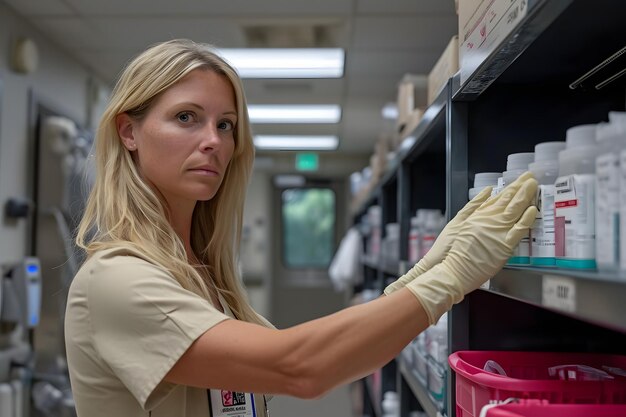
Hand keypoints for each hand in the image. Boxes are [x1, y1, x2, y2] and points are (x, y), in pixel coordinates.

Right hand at [405, 172, 537, 323]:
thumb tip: (485, 194)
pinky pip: (518, 229)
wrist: (446, 270)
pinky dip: (526, 218)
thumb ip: (471, 210)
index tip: (516, 180)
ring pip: (513, 209)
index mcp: (473, 217)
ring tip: (533, 184)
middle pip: (505, 200)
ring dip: (524, 195)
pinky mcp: (502, 246)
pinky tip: (533, 209)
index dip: (506, 189)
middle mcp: (485, 221)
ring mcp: (494, 232)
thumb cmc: (446, 253)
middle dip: (518, 187)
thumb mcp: (456, 226)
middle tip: (530, 175)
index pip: (494, 199)